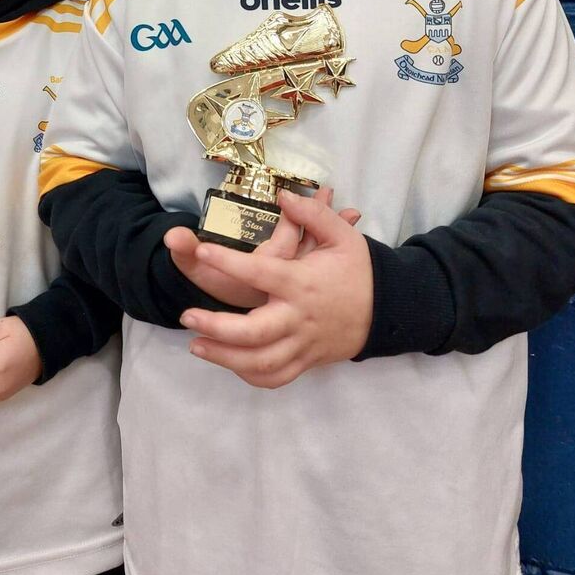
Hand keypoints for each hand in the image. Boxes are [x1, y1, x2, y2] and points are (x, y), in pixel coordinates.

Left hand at [179, 189, 372, 388]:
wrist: (387, 312)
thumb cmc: (359, 271)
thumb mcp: (343, 237)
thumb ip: (313, 214)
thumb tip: (283, 196)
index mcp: (302, 283)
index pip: (260, 273)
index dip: (229, 263)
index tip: (202, 251)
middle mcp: (298, 318)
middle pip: (254, 332)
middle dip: (217, 328)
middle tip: (188, 316)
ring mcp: (302, 344)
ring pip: (260, 363)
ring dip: (224, 358)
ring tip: (196, 345)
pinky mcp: (306, 362)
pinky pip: (275, 377)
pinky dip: (249, 375)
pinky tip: (228, 362)